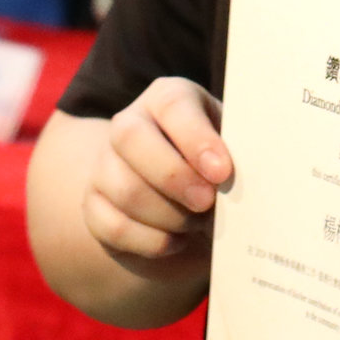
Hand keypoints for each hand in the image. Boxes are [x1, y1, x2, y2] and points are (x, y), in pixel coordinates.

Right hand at [79, 77, 228, 284]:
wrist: (188, 197)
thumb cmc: (219, 165)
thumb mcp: (235, 150)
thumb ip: (240, 157)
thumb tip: (246, 179)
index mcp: (168, 98)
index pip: (173, 106)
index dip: (196, 139)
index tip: (222, 172)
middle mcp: (129, 124)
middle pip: (131, 139)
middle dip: (174, 176)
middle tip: (208, 202)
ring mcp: (104, 164)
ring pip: (124, 189)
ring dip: (169, 215)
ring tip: (199, 223)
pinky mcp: (94, 205)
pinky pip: (114, 226)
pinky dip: (152, 241)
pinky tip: (178, 240)